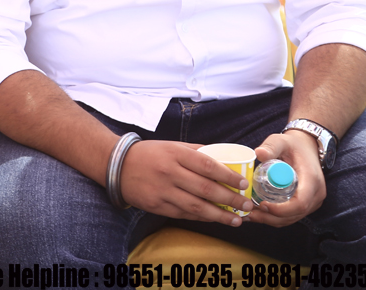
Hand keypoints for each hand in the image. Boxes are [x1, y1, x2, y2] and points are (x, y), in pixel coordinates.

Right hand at [119, 140, 252, 225]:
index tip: (243, 184)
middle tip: (248, 206)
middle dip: (231, 199)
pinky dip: (202, 217)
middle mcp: (169, 172)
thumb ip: (197, 152)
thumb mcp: (172, 146)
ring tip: (237, 220)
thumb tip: (226, 158)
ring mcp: (162, 190)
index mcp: (175, 154)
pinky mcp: (156, 205)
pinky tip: (214, 219)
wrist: (117, 165)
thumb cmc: (150, 154)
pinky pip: (183, 213)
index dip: (228, 176)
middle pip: (206, 189)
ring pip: (196, 206)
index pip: (207, 165)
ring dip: (220, 215)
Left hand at [247, 130, 324, 226]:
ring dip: (271, 219)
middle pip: (294, 214)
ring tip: (249, 214)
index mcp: (312, 181)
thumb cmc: (293, 145)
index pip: (300, 203)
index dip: (281, 209)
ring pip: (292, 218)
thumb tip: (259, 153)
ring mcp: (312, 201)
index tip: (262, 205)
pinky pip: (291, 215)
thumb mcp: (281, 141)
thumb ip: (271, 146)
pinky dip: (275, 217)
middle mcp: (316, 194)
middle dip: (271, 217)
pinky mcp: (306, 204)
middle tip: (249, 212)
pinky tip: (258, 213)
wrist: (306, 147)